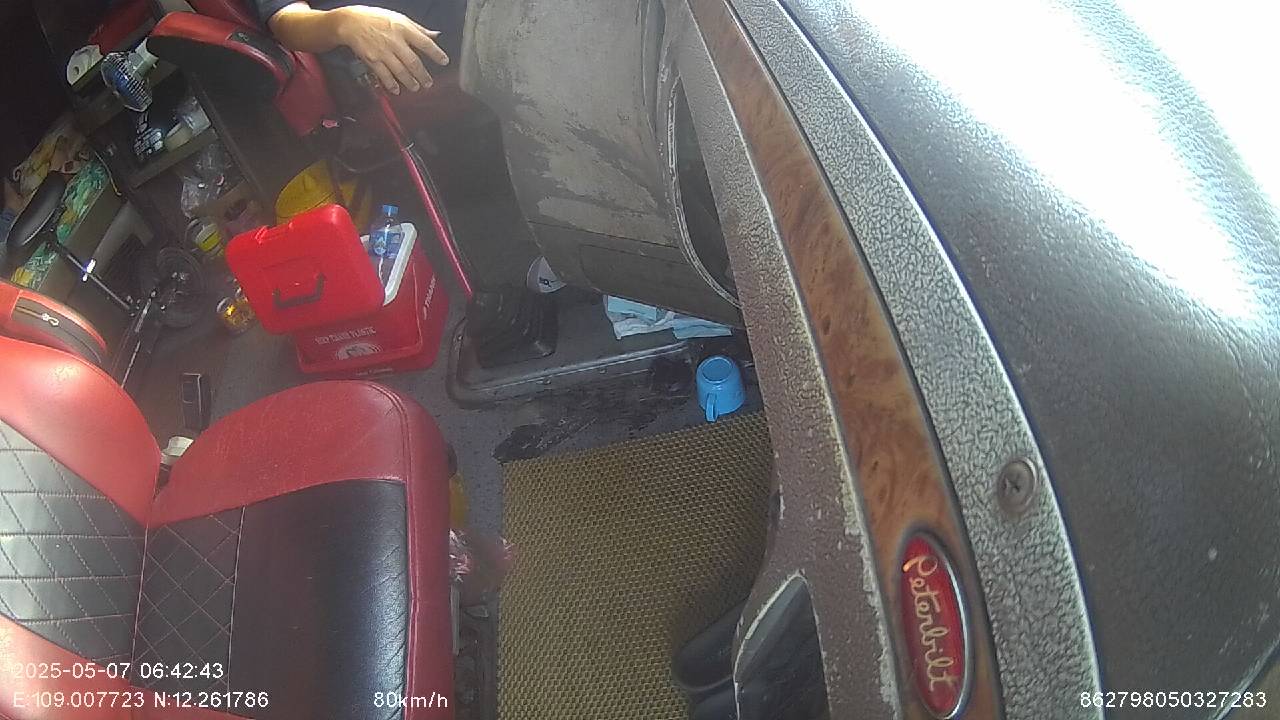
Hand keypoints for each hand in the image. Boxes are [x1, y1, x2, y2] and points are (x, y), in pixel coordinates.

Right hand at [333, 5, 448, 93]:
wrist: (350, 22)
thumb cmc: (376, 19)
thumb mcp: (399, 18)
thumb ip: (418, 29)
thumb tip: (435, 36)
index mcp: (403, 28)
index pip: (424, 42)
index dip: (436, 53)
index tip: (444, 61)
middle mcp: (394, 40)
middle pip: (413, 61)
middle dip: (422, 74)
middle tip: (428, 83)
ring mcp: (382, 51)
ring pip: (400, 70)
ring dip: (409, 81)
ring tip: (415, 87)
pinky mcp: (372, 60)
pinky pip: (384, 75)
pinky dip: (391, 84)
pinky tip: (396, 90)